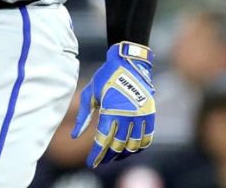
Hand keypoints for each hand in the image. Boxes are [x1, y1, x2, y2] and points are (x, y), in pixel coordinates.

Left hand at [72, 42, 156, 167]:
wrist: (128, 61)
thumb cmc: (105, 76)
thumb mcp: (89, 94)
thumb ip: (83, 116)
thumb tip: (75, 136)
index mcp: (111, 111)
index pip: (102, 140)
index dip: (96, 154)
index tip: (91, 163)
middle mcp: (127, 116)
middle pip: (117, 145)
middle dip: (107, 156)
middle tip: (100, 160)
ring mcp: (141, 116)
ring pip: (133, 145)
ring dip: (123, 154)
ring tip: (114, 156)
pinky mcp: (150, 114)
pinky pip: (147, 138)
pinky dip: (139, 147)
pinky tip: (131, 150)